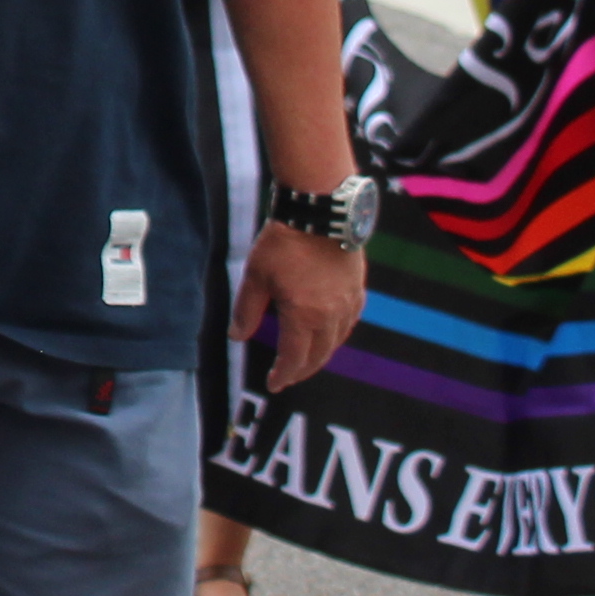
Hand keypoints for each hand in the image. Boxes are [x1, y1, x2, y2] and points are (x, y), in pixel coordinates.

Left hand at [232, 227, 361, 389]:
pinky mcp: (357, 288)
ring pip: (336, 341)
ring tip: (307, 359)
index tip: (274, 384)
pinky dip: (338, 335)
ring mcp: (348, 302)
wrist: (320, 211)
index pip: (294, 358)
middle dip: (302, 370)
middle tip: (288, 377)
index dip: (283, 374)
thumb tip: (237, 337)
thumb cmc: (284, 242)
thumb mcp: (256, 276)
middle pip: (319, 355)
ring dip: (321, 355)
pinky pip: (350, 322)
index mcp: (304, 316)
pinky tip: (330, 333)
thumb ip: (246, 311)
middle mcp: (331, 315)